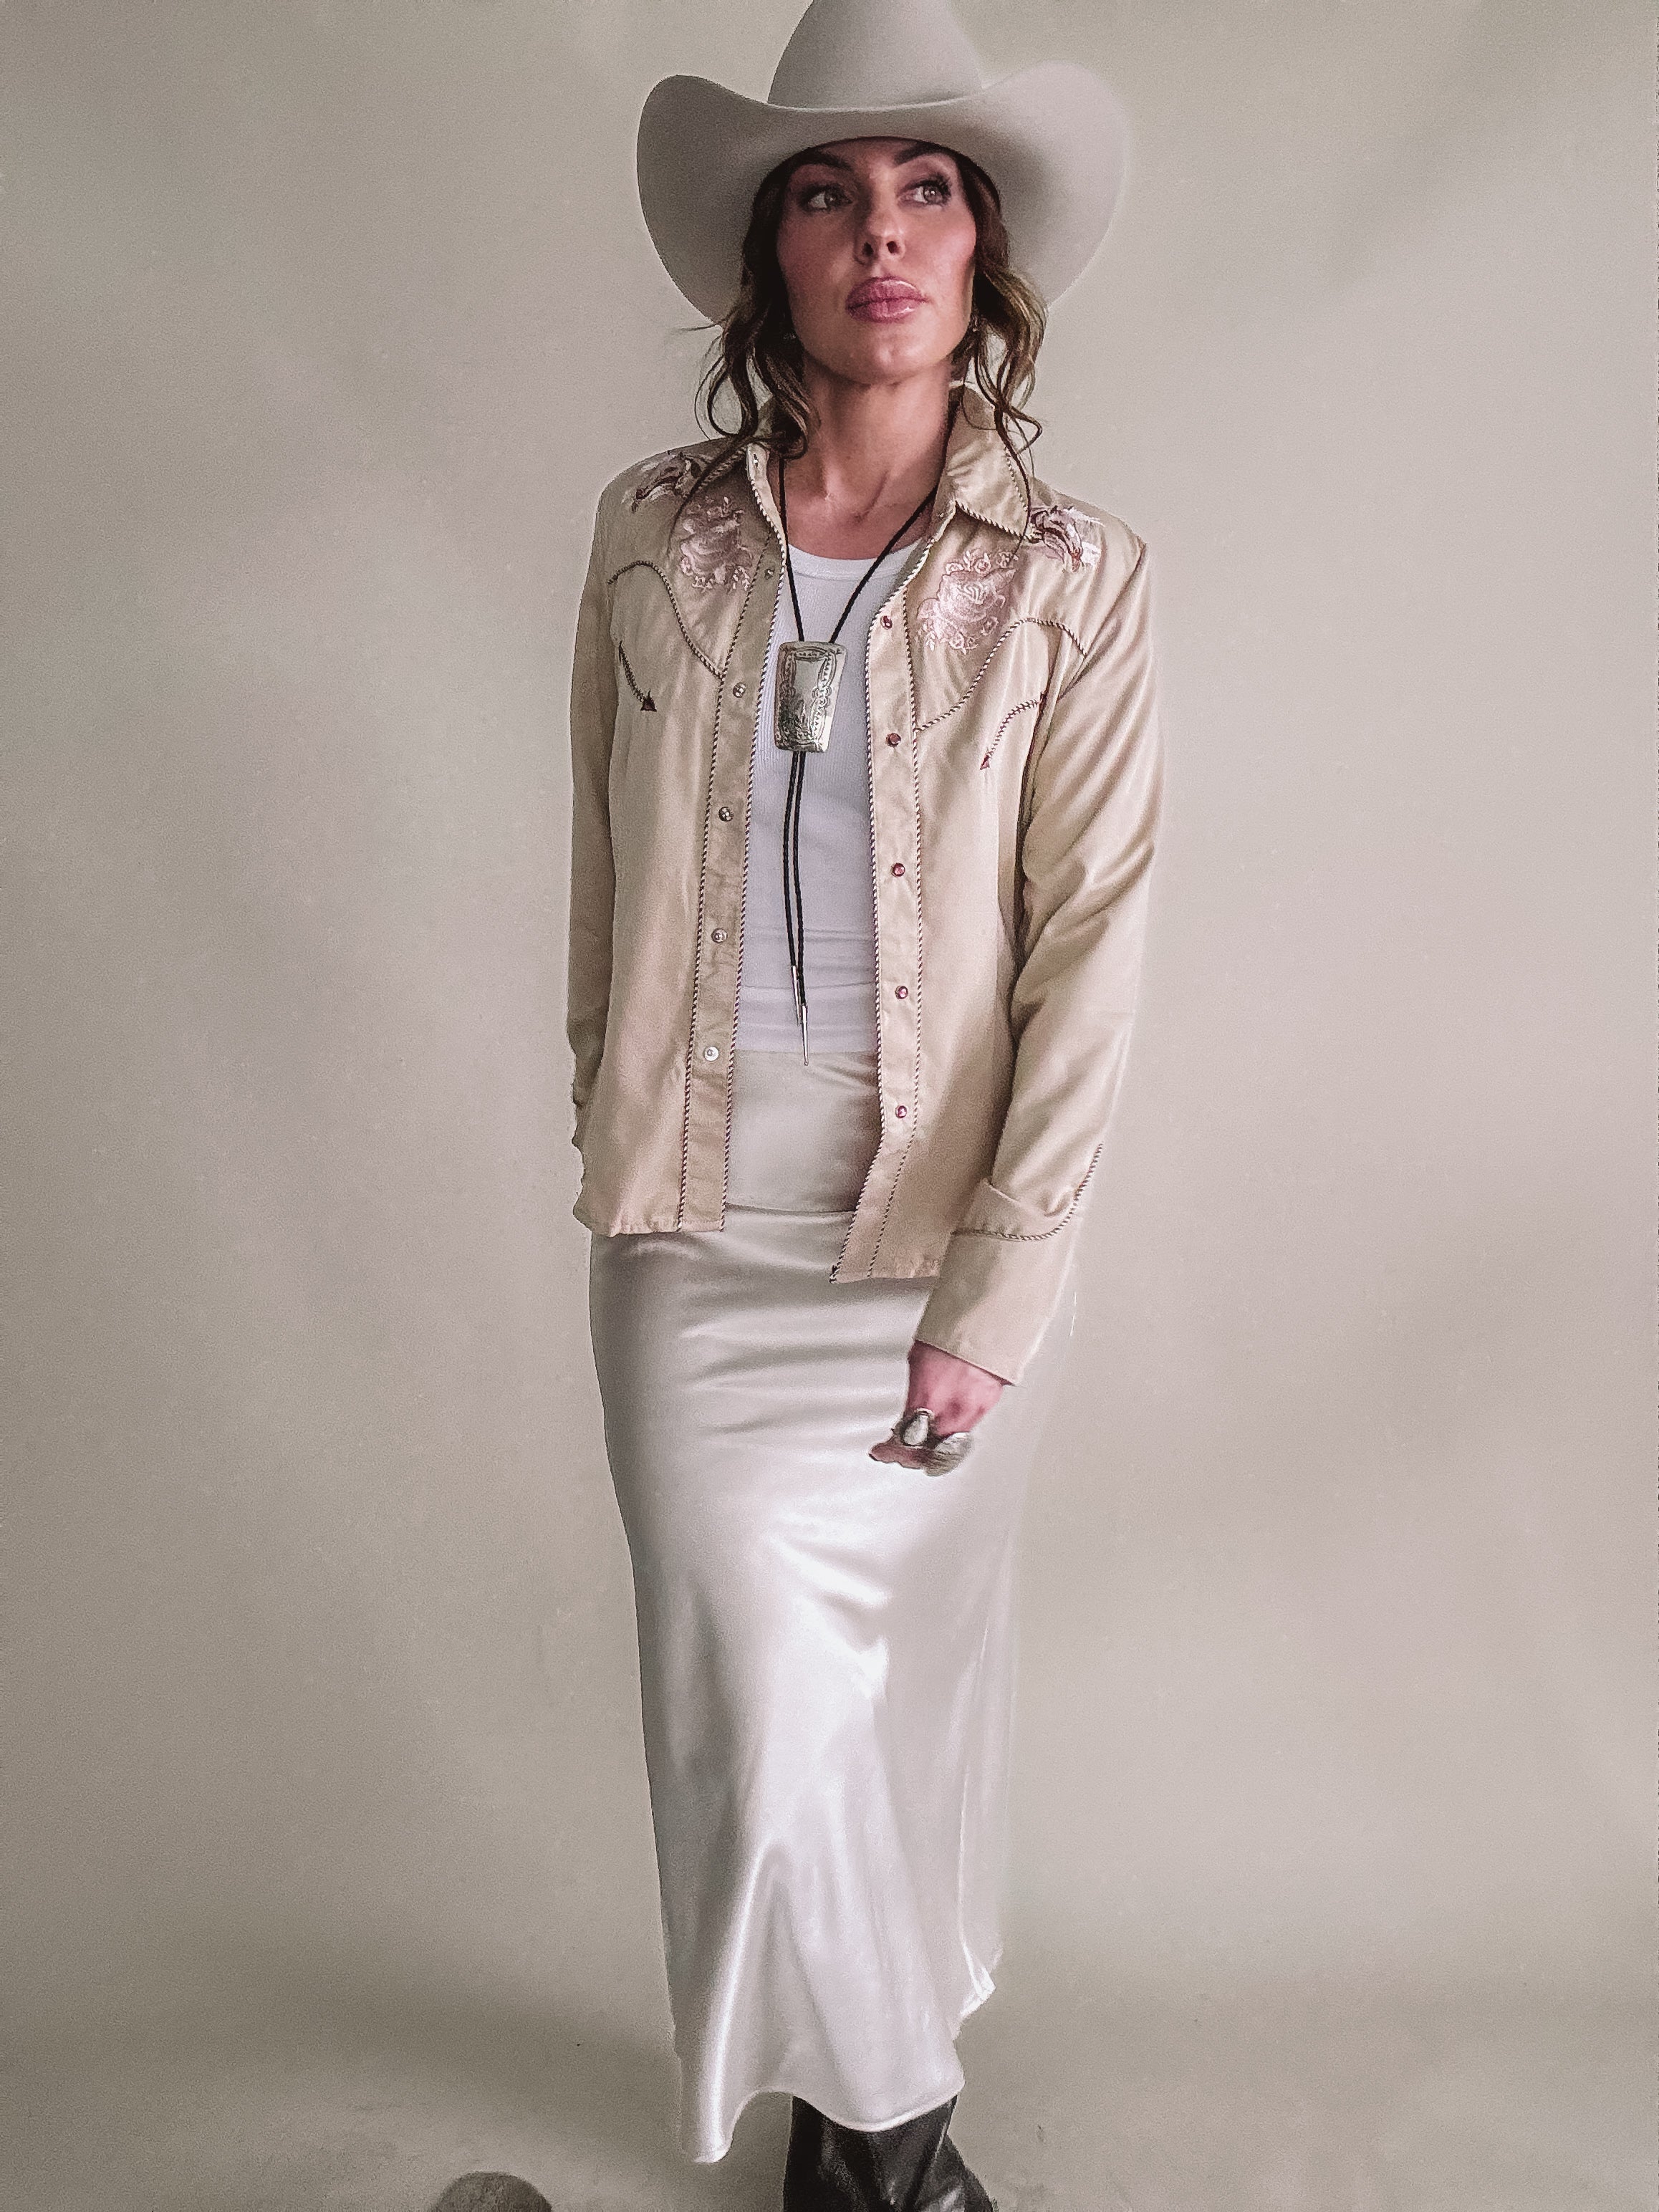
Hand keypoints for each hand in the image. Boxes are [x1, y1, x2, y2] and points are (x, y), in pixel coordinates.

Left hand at [869, 1339, 1007, 1467]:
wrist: (984, 1321)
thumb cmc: (950, 1332)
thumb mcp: (917, 1362)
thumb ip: (915, 1394)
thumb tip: (910, 1411)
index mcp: (929, 1397)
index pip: (906, 1440)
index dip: (891, 1451)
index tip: (881, 1451)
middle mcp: (953, 1408)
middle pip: (931, 1451)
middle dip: (913, 1454)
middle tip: (900, 1451)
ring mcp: (974, 1408)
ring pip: (951, 1443)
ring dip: (934, 1446)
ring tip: (922, 1440)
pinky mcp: (989, 1404)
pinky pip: (967, 1427)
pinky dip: (953, 1431)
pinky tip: (946, 1425)